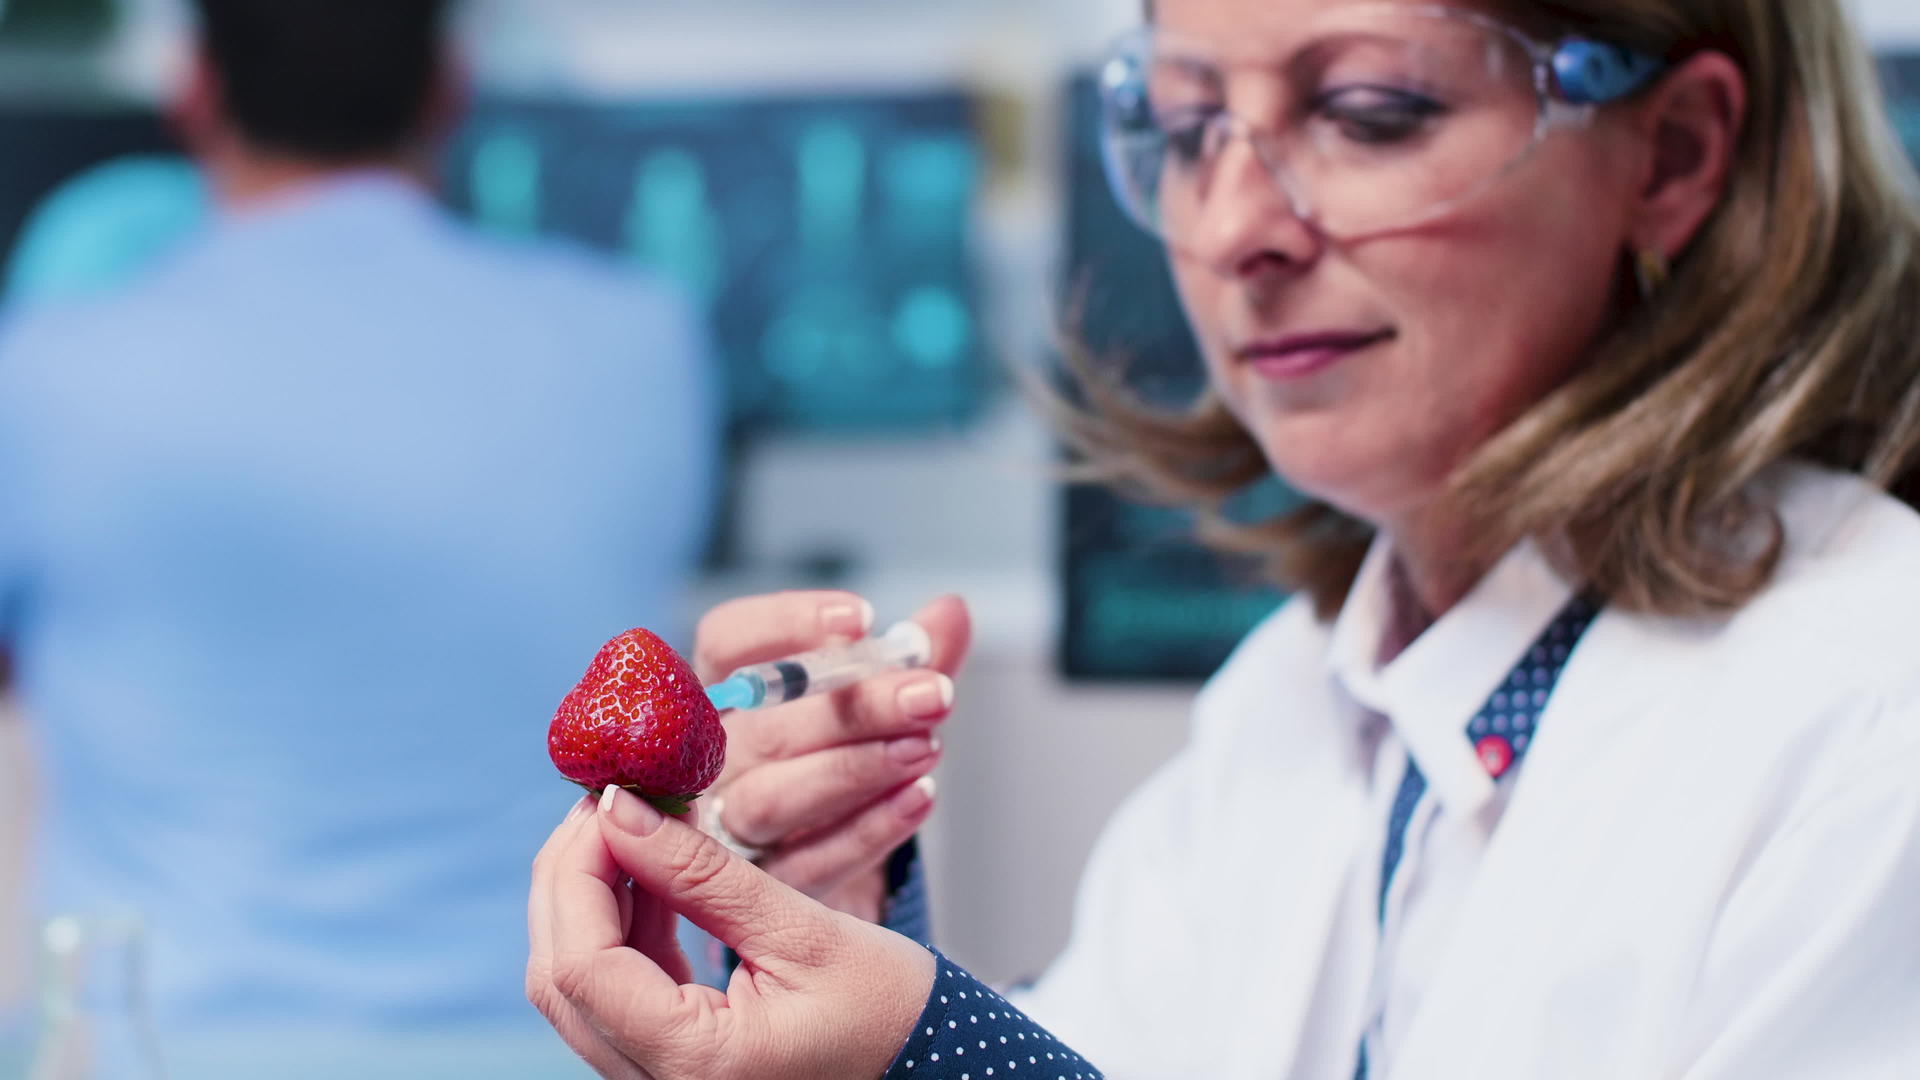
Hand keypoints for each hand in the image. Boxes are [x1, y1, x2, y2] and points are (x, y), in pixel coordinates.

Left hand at [527, 788, 934, 1079]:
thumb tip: (621, 811)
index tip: (609, 800)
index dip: (578, 872)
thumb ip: (702, 874)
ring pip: (579, 983)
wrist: (936, 1065)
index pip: (582, 964)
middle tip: (612, 802)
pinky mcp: (671, 1062)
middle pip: (561, 977)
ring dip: (595, 897)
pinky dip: (624, 926)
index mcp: (692, 1065)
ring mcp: (659, 1079)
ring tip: (637, 824)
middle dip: (572, 877)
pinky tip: (655, 872)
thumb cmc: (891, 1013)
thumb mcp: (803, 930)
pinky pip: (617, 991)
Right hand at [693, 591, 970, 918]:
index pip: (727, 640)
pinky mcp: (762, 890)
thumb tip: (951, 610)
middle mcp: (710, 757)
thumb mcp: (878, 698)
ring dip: (854, 771)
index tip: (863, 619)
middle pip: (764, 727)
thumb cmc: (841, 751)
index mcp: (723, 689)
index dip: (787, 624)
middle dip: (855, 708)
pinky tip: (920, 798)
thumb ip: (912, 656)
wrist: (829, 847)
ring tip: (926, 748)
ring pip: (773, 801)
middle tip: (932, 695)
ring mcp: (726, 828)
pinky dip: (868, 831)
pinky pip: (809, 863)